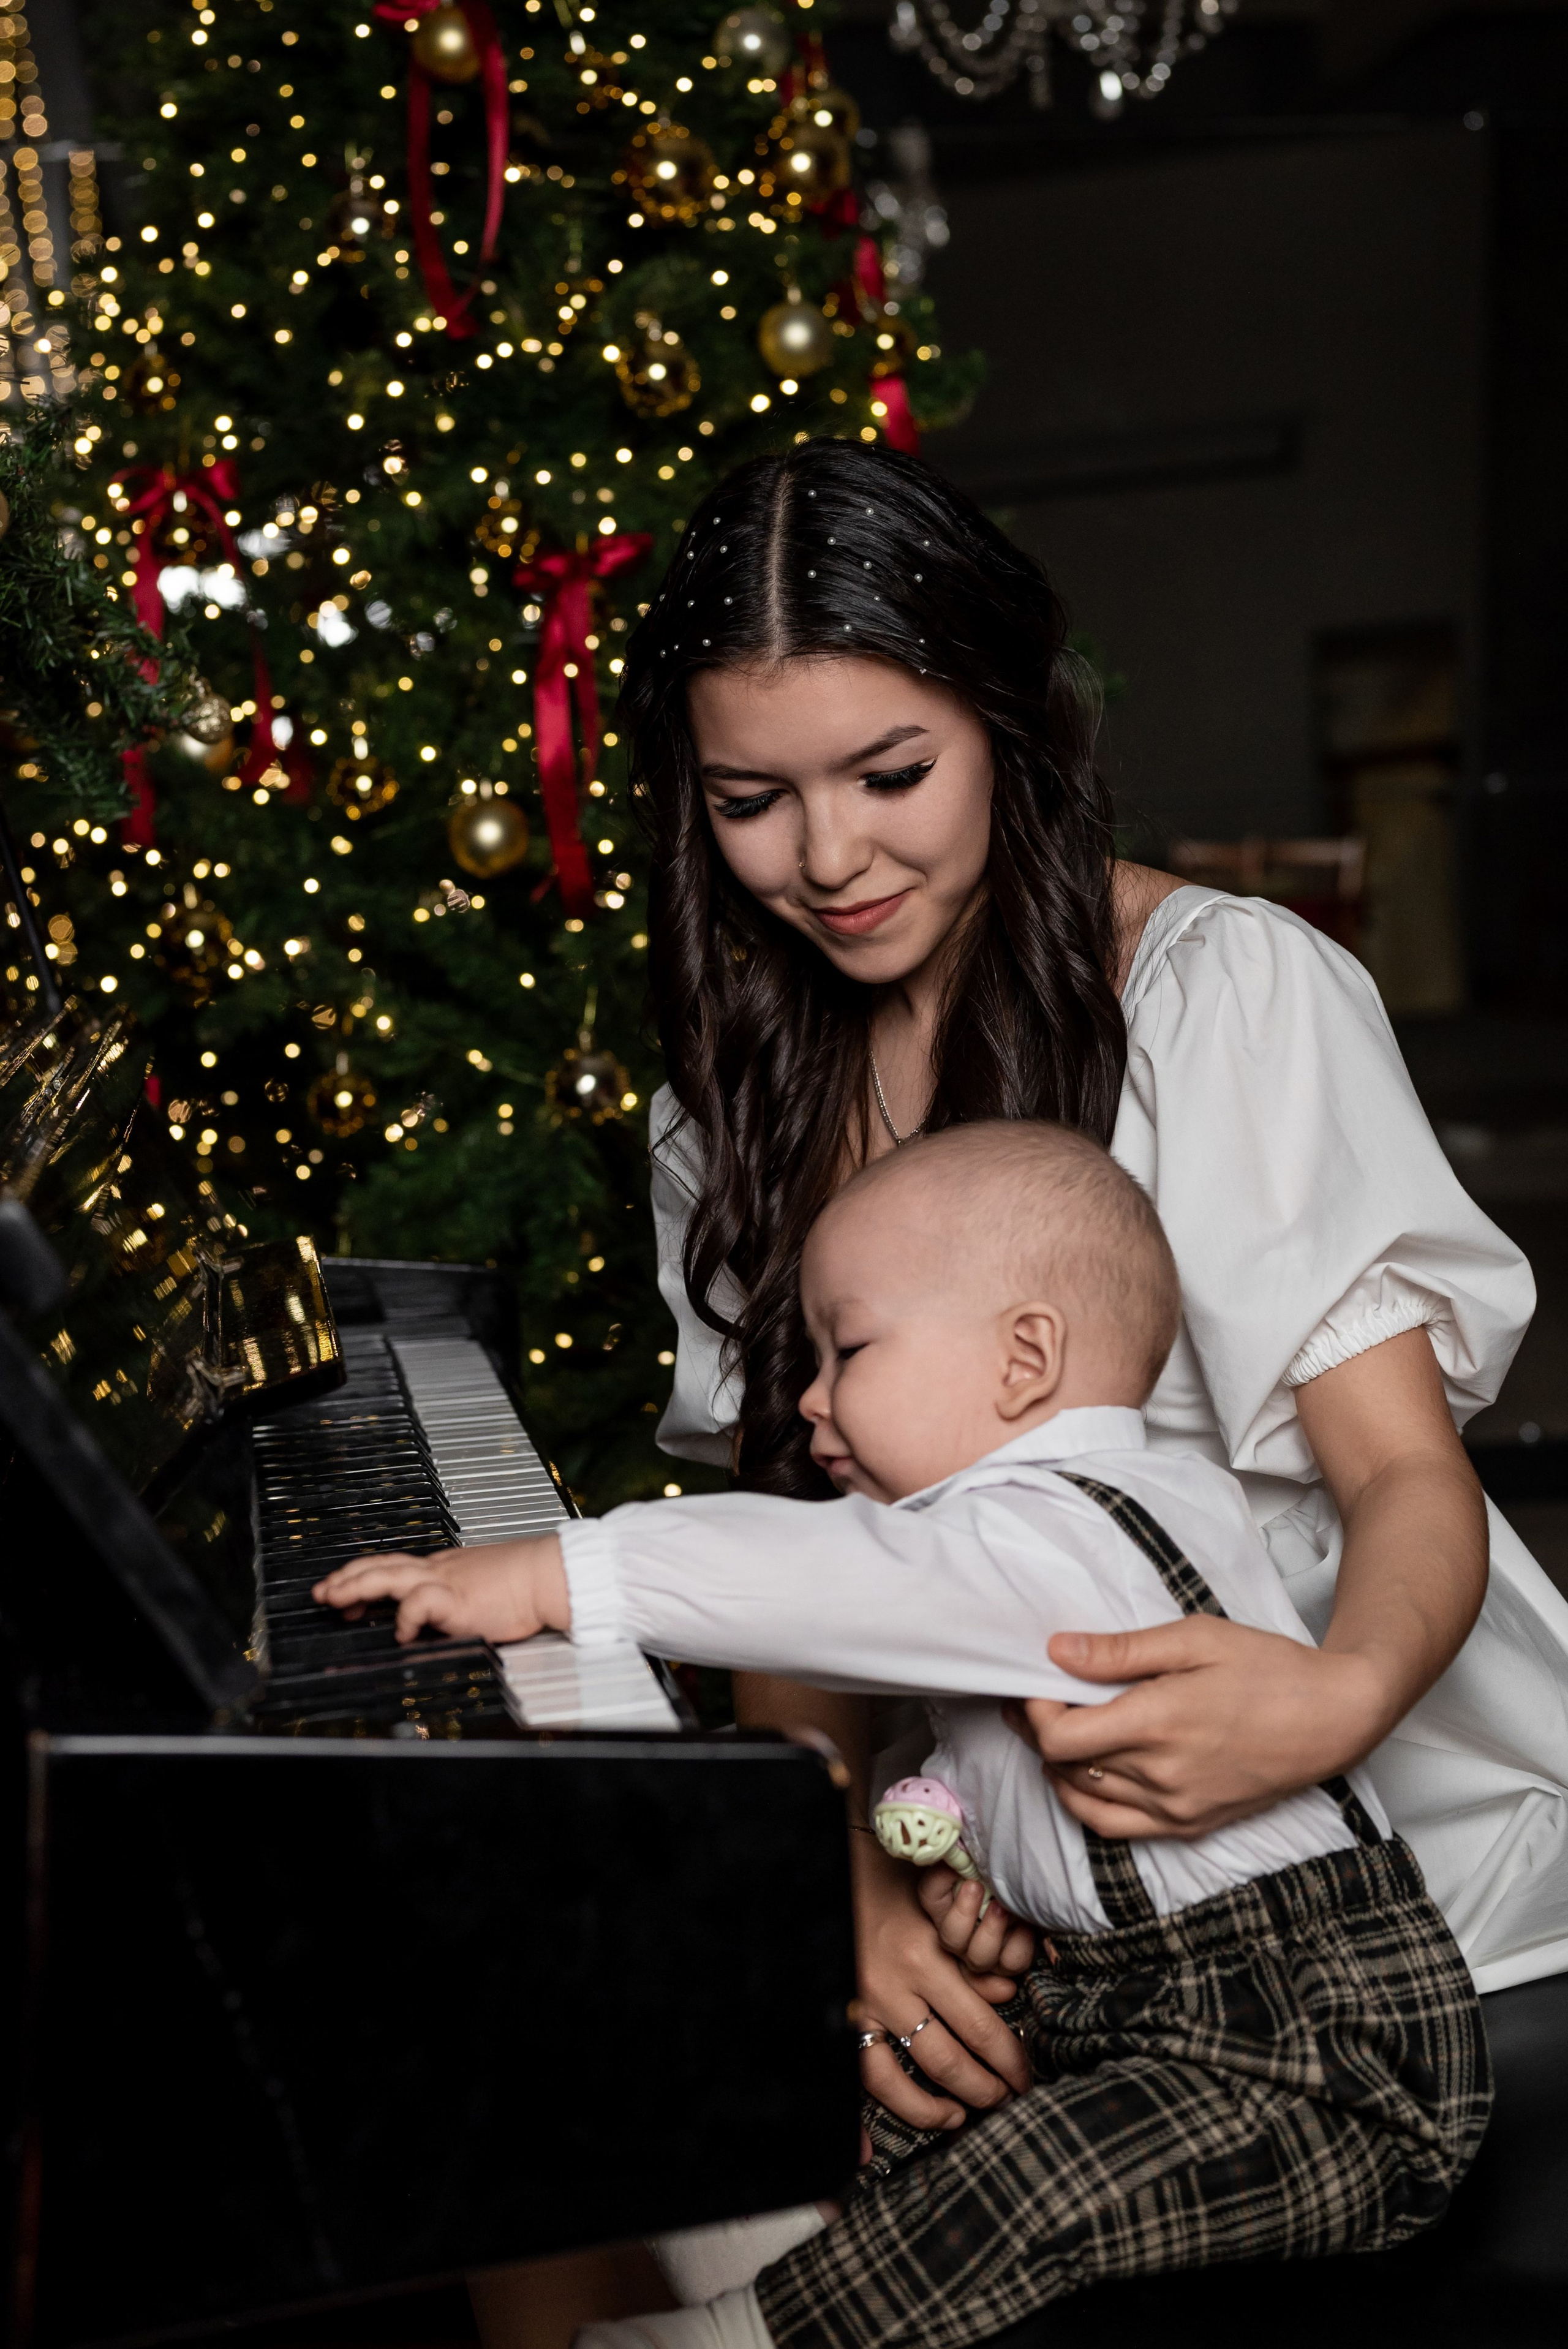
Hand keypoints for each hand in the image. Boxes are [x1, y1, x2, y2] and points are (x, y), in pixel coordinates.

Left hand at [313, 1535, 567, 1646]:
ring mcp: (445, 1582)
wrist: (547, 1575)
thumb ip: (451, 1598)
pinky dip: (404, 1617)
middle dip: (344, 1578)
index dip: (361, 1574)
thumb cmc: (522, 1584)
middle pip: (380, 1566)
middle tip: (320, 1593)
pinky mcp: (456, 1600)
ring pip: (388, 1576)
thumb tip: (431, 1616)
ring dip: (356, 1587)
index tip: (341, 1590)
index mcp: (442, 1567)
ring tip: (335, 1601)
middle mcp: (437, 1570)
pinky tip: (401, 1632)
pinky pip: (419, 1603)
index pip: (391, 1565)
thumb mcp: (477, 1585)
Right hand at [849, 1832, 1031, 2132]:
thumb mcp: (940, 1913)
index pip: (979, 2027)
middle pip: (950, 2060)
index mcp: (924, 1957)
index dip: (1009, 2060)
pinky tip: (906, 2128)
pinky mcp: (844, 2015)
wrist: (841, 1873)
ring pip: (904, 2077)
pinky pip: (866, 2074)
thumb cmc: (896, 1888)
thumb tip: (1006, 1996)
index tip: (1026, 2076)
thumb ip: (971, 1959)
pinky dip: (887, 2108)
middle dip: (987, 2088)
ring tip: (965, 2114)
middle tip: (1009, 2097)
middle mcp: (893, 1987)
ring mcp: (864, 2006)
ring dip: (940, 2107)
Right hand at [916, 1864, 1037, 1977]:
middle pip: (950, 1938)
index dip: (941, 1883)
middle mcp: (958, 1935)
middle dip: (963, 1914)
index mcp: (943, 1905)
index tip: (963, 1871)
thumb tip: (959, 1847)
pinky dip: (1020, 1942)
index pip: (930, 1895)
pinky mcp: (1007, 1962)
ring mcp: (982, 1953)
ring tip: (1004, 1907)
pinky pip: (1012, 1962)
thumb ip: (964, 1855)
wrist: (1024, 1894)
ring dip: (992, 1931)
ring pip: (979, 1958)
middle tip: (978, 1887)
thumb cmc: (997, 1877)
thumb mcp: (980, 1861)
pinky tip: (1025, 1923)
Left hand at [1006, 1619, 1384, 1840]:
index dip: (1034, 1711)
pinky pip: (1116, 1828)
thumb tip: (1057, 1651)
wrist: (1331, 1717)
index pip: (1060, 1737)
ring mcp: (1176, 1808)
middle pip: (1066, 1765)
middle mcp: (1162, 1776)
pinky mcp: (1190, 1825)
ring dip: (1058, 1766)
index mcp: (1158, 1724)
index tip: (1038, 1683)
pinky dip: (1086, 1803)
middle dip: (1039, 1730)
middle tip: (1036, 1698)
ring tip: (1054, 1731)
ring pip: (1085, 1798)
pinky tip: (1081, 1775)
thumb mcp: (1193, 1638)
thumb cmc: (1267, 1668)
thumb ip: (1120, 1651)